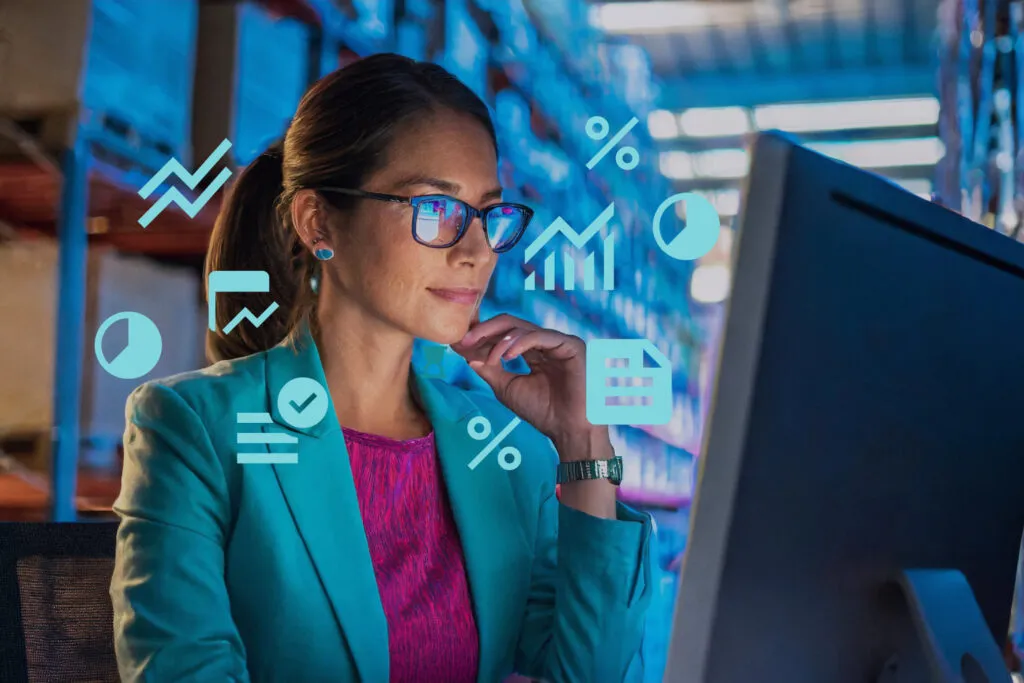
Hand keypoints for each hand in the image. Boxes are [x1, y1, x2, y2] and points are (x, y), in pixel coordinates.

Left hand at [450, 313, 602, 451]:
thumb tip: (467, 355)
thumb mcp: (507, 388)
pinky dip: (520, 343)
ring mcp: (558, 342)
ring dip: (499, 341)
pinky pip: (540, 336)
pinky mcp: (570, 345)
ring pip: (522, 327)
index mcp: (533, 351)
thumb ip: (490, 370)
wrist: (568, 430)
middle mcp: (545, 343)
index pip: (503, 334)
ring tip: (489, 359)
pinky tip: (507, 355)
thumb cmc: (543, 412)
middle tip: (464, 340)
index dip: (480, 336)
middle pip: (510, 324)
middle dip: (484, 330)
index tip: (457, 342)